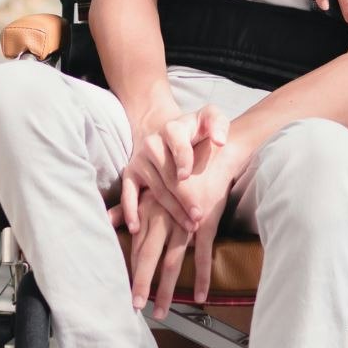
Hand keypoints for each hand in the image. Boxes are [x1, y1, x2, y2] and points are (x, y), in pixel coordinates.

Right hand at [118, 105, 229, 233]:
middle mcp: (153, 143)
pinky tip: (136, 228)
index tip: (186, 175)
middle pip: (168, 176)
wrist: (172, 134)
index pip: (177, 143)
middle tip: (198, 217)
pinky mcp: (131, 174)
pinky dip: (130, 211)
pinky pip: (128, 194)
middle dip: (184, 197)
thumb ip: (218, 123)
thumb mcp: (210, 119)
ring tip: (190, 227)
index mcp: (173, 129)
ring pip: (156, 190)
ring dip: (172, 211)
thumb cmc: (197, 131)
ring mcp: (140, 160)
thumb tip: (219, 139)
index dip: (182, 159)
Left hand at [125, 158, 234, 316]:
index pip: (135, 249)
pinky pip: (203, 256)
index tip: (124, 291)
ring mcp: (185, 225)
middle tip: (136, 308)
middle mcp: (162, 221)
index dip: (130, 271)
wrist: (208, 156)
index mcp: (147, 214)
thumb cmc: (176, 172)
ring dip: (167, 290)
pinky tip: (198, 297)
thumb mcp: (149, 187)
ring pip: (173, 263)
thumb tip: (105, 220)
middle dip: (142, 285)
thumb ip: (127, 207)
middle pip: (149, 258)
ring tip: (161, 311)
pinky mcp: (205, 225)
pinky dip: (202, 277)